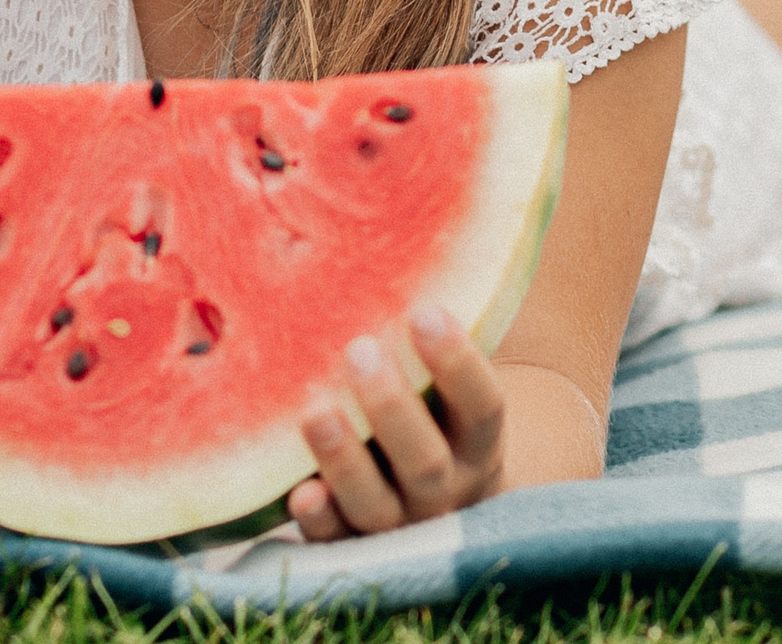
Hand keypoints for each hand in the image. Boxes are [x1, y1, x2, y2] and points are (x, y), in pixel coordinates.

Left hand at [289, 306, 504, 540]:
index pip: (482, 404)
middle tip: (358, 349)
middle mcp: (446, 490)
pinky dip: (320, 519)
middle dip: (391, 406)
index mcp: (478, 442)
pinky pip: (337, 542)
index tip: (424, 311)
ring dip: (346, 460)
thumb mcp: (446, 390)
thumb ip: (429, 344)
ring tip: (316, 412)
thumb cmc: (431, 418)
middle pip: (425, 458)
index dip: (458, 362)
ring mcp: (400, 526)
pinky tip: (299, 492)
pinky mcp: (353, 549)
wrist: (438, 507)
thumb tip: (400, 233)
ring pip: (378, 504)